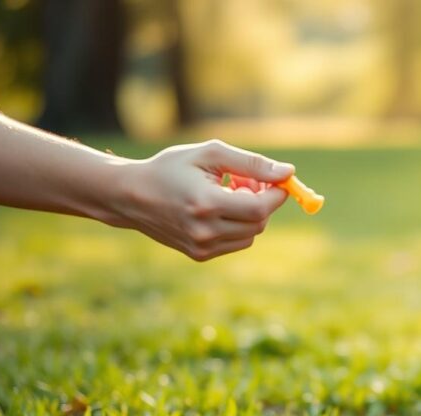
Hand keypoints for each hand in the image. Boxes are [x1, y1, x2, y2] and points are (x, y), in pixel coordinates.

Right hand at [108, 140, 293, 260]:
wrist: (131, 195)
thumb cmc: (171, 168)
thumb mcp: (210, 155)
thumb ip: (252, 163)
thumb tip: (288, 173)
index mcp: (206, 204)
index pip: (260, 208)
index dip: (276, 194)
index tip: (276, 180)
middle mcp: (205, 230)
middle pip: (259, 223)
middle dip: (262, 201)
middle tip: (246, 182)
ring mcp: (202, 247)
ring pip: (250, 235)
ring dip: (251, 215)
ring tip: (228, 193)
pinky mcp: (200, 255)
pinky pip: (236, 242)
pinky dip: (237, 226)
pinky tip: (218, 209)